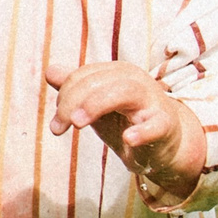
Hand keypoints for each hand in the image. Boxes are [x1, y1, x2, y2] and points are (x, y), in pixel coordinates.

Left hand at [44, 59, 205, 206]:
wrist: (162, 146)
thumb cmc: (126, 121)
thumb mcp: (96, 105)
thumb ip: (74, 88)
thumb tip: (50, 71)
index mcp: (117, 73)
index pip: (83, 76)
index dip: (64, 97)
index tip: (57, 123)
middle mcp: (135, 80)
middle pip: (98, 82)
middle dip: (72, 103)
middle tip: (58, 128)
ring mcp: (152, 100)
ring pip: (125, 91)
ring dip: (96, 105)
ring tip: (78, 123)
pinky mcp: (166, 125)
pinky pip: (156, 124)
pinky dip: (142, 131)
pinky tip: (128, 138)